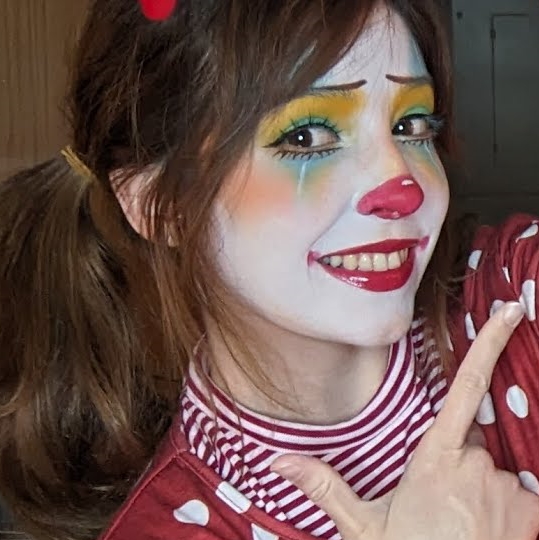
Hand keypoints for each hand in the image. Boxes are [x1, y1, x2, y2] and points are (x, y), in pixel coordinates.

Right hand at [272, 302, 538, 539]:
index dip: (490, 342)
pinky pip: (519, 495)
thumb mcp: (364, 526)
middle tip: (439, 507)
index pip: (467, 386)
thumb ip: (326, 487)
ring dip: (479, 490)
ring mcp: (510, 490)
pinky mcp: (533, 512)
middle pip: (470, 444)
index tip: (512, 310)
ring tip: (459, 526)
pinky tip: (484, 531)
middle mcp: (478, 465)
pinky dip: (503, 508)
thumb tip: (280, 460)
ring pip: (493, 472)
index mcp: (436, 457)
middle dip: (457, 466)